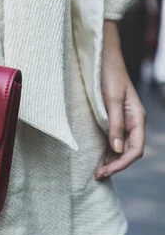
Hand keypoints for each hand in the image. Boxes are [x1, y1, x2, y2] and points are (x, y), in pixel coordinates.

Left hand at [96, 21, 145, 178]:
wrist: (104, 59)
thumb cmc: (108, 76)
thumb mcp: (111, 100)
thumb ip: (115, 124)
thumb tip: (118, 149)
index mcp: (138, 118)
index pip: (135, 149)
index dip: (121, 163)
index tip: (105, 171)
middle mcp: (134, 122)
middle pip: (129, 151)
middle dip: (115, 165)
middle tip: (97, 175)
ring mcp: (125, 121)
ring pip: (122, 148)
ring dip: (111, 161)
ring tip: (97, 172)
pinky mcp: (114, 118)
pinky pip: (114, 139)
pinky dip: (108, 151)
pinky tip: (98, 158)